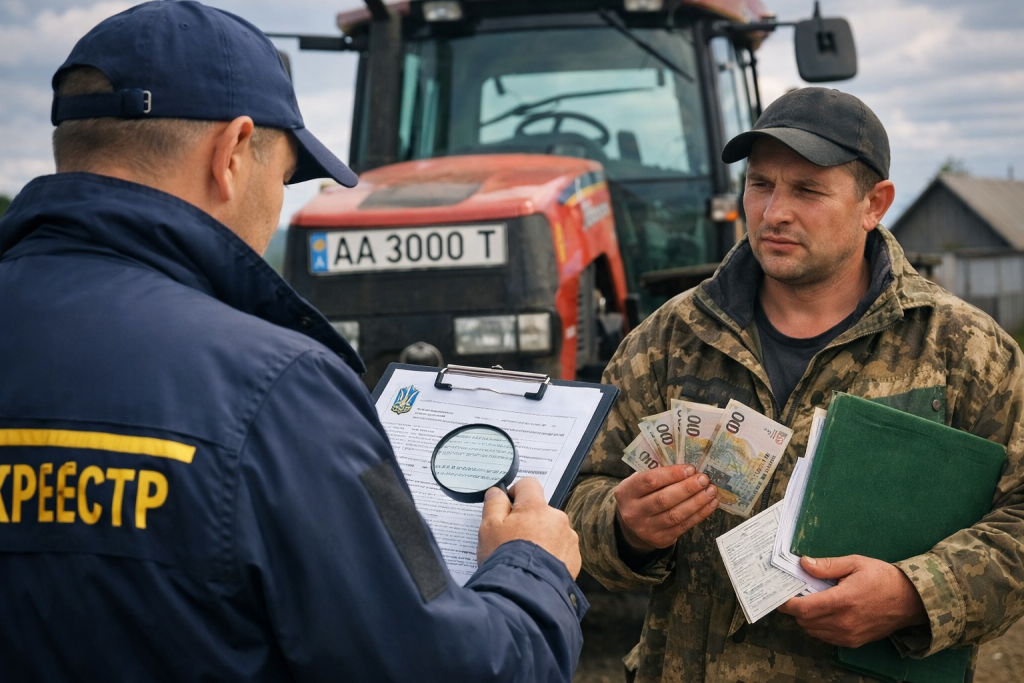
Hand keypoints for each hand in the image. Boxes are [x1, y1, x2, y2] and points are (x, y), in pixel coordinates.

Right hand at [477, 477, 581, 577]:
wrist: (525, 595)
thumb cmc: (505, 559)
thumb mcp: (488, 528)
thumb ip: (493, 504)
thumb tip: (497, 492)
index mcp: (536, 507)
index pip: (528, 484)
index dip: (515, 493)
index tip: (507, 508)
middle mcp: (557, 518)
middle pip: (540, 510)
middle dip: (528, 520)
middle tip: (512, 540)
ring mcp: (568, 539)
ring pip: (551, 530)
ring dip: (541, 538)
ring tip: (525, 558)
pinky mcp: (574, 558)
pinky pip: (561, 549)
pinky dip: (550, 554)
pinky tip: (537, 567)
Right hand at [613, 464, 718, 554]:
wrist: (631, 526)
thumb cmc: (640, 496)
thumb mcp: (638, 483)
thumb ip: (657, 475)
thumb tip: (688, 469)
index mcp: (626, 492)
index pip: (649, 481)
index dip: (672, 474)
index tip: (690, 469)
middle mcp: (634, 512)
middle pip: (664, 500)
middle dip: (687, 488)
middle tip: (703, 479)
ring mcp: (647, 528)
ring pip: (675, 515)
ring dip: (697, 502)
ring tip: (710, 491)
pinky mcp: (661, 539)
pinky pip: (683, 526)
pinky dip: (700, 514)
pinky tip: (710, 504)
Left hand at [777, 555, 927, 647]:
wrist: (911, 600)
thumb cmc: (883, 578)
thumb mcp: (855, 563)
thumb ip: (827, 566)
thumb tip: (804, 564)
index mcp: (843, 600)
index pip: (804, 608)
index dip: (787, 604)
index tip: (779, 596)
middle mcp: (844, 622)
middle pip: (805, 621)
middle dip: (796, 608)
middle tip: (797, 593)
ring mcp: (849, 635)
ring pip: (813, 631)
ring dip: (807, 618)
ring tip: (814, 601)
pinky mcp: (854, 642)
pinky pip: (826, 637)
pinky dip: (819, 626)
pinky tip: (826, 612)